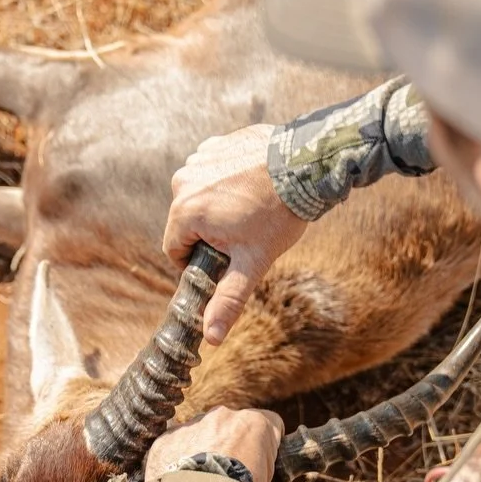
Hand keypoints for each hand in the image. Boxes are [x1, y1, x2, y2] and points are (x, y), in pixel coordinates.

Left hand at [145, 407, 284, 481]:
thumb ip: (261, 480)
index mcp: (254, 425)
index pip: (268, 424)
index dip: (265, 447)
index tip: (259, 465)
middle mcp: (223, 416)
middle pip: (231, 427)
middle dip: (230, 447)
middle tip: (226, 478)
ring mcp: (191, 425)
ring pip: (200, 434)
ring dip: (201, 452)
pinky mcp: (166, 439)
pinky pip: (173, 446)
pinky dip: (176, 461)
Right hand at [163, 124, 308, 345]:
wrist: (306, 166)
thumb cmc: (278, 215)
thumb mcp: (252, 263)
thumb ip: (227, 300)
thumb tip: (210, 338)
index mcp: (184, 212)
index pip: (174, 249)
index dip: (197, 261)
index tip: (224, 259)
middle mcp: (183, 182)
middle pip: (186, 222)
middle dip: (210, 232)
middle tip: (245, 233)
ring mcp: (199, 158)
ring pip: (200, 196)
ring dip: (218, 205)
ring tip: (252, 208)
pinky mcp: (216, 144)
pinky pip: (212, 171)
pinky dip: (227, 180)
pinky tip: (253, 185)